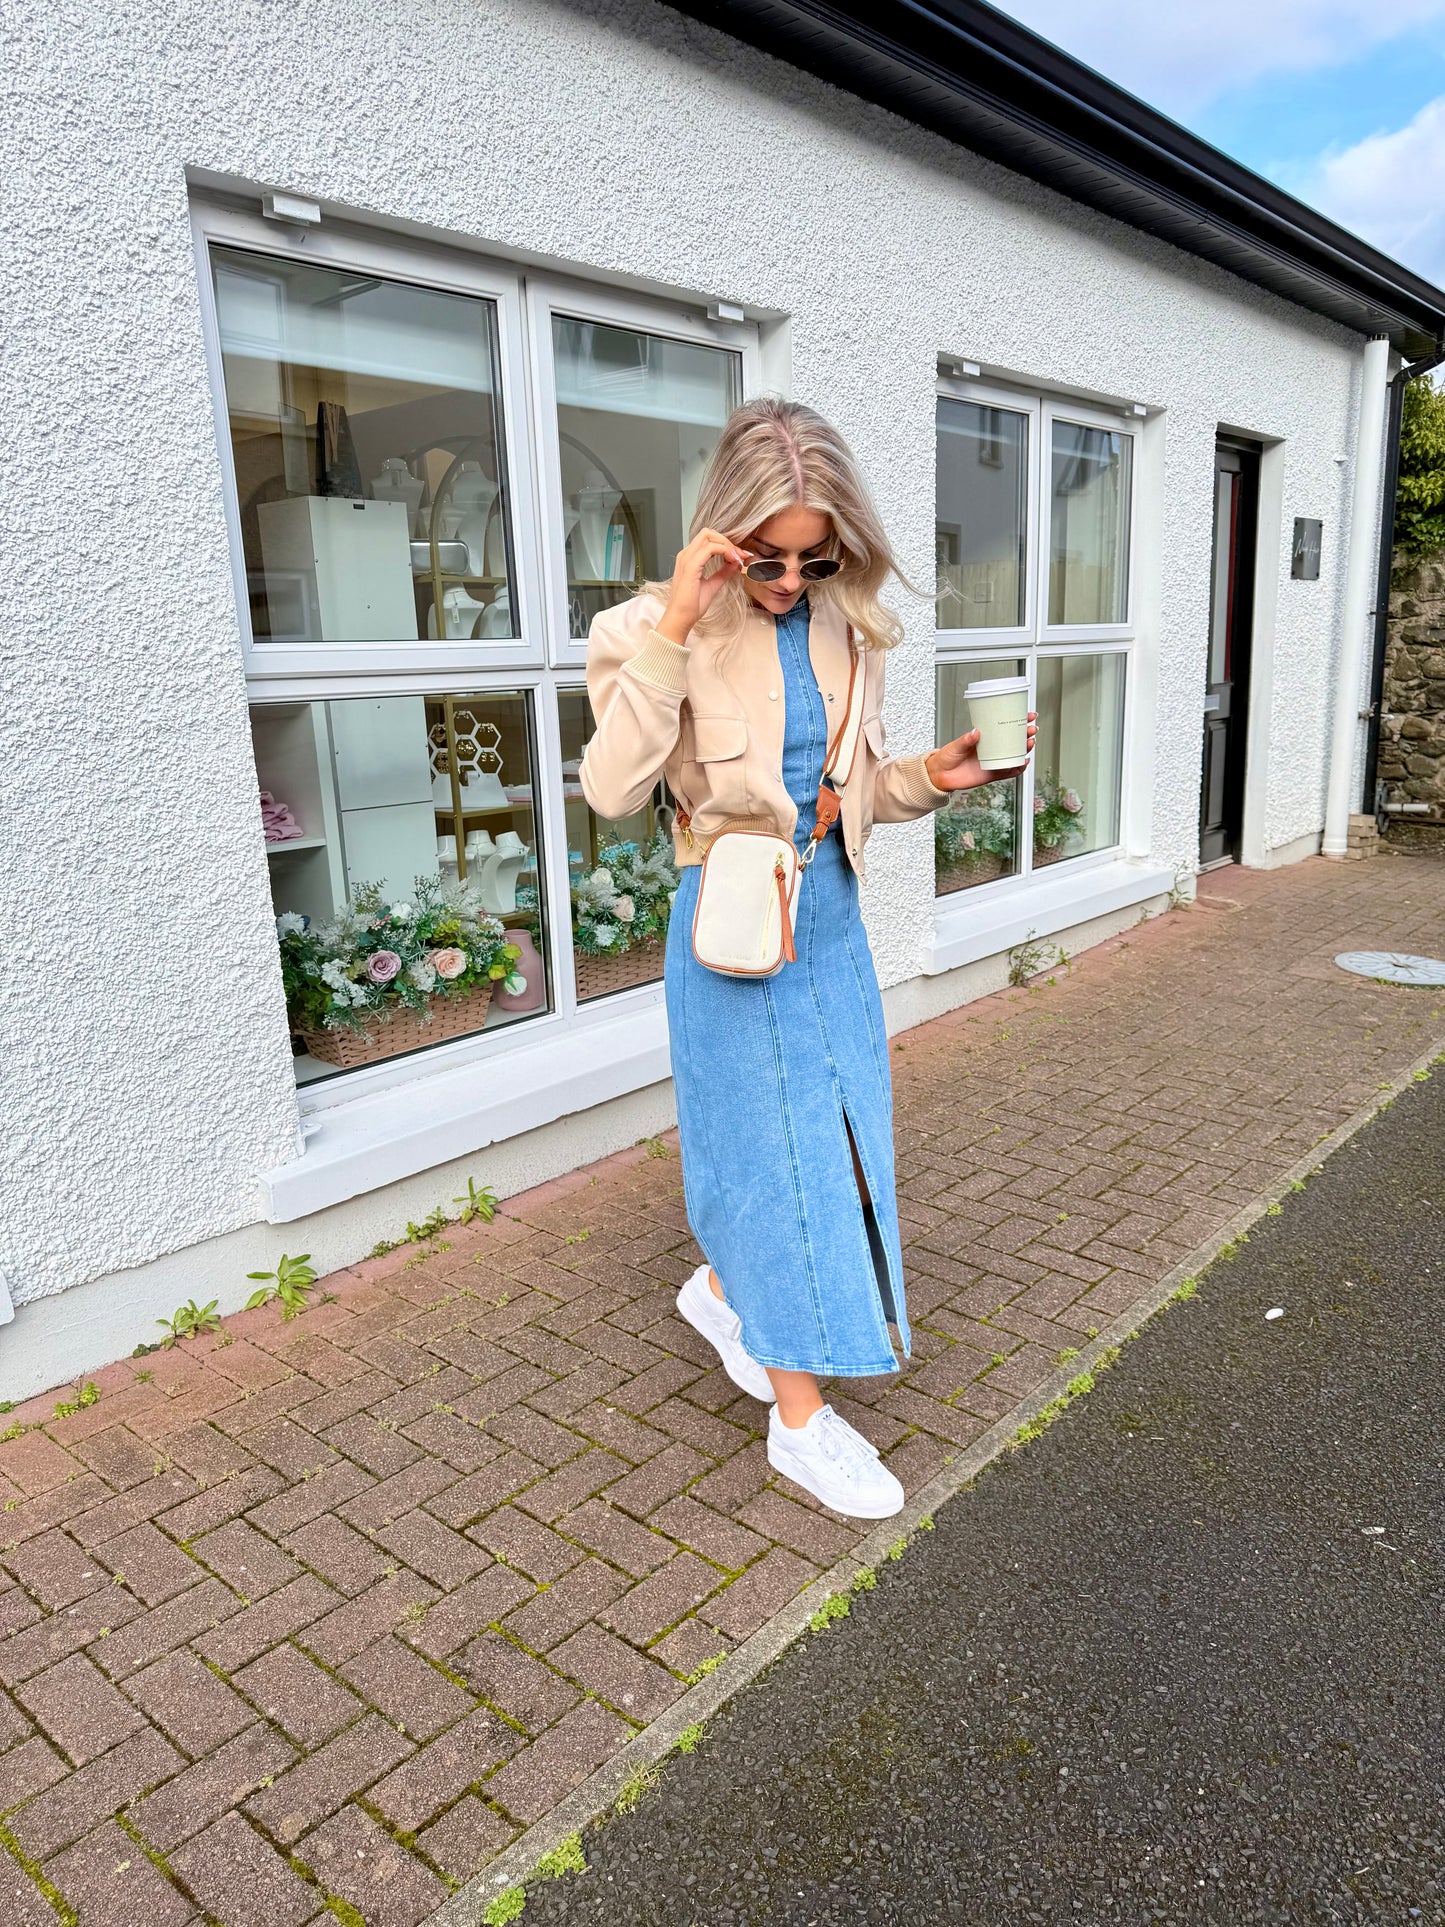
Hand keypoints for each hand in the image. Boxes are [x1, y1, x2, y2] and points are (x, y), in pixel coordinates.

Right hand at [656, 528, 750, 645]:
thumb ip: (723, 573)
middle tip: (739, 555)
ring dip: (727, 545)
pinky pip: (710, 549)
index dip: (726, 545)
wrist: (681, 618)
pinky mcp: (691, 566)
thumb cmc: (691, 605)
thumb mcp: (712, 585)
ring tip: (737, 559)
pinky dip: (724, 551)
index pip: (708, 540)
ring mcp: (687, 559)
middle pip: (708, 533)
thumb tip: (736, 564)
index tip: (740, 556)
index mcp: (689, 558)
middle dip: (727, 541)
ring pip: (709, 537)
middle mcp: (686, 555)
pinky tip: (732, 561)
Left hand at [924, 715, 1037, 791]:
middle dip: (1025, 734)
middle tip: (1031, 729)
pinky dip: (1018, 768)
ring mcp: (993, 761)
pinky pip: (1009, 772)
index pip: (1004, 727)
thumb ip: (965, 740)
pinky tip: (1024, 763)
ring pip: (1014, 755)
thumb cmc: (946, 758)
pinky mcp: (992, 774)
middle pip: (1014, 740)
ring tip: (1029, 743)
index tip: (1027, 715)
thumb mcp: (955, 746)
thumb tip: (975, 732)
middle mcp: (991, 749)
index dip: (1018, 721)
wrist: (941, 776)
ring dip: (1024, 749)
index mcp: (984, 738)